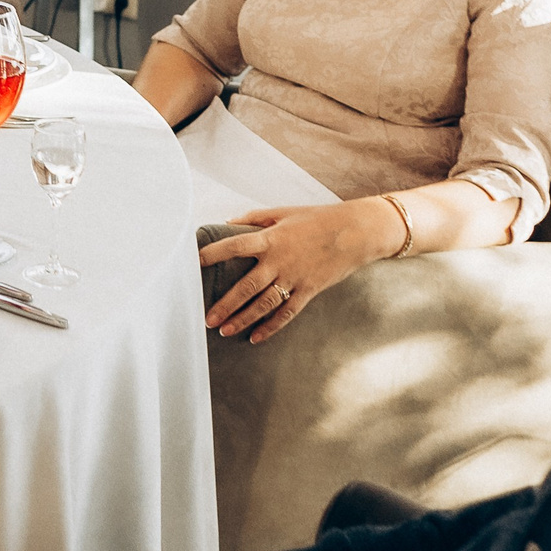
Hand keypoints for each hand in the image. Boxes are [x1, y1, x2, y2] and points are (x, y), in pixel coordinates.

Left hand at [197, 198, 400, 342]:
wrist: (356, 232)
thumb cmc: (317, 219)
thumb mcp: (283, 213)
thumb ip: (254, 218)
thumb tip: (228, 221)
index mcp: (270, 238)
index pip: (235, 246)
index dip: (214, 253)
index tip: (194, 263)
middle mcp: (280, 261)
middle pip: (247, 286)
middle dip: (225, 304)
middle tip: (207, 318)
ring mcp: (295, 278)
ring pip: (264, 304)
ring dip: (243, 319)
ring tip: (224, 330)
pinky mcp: (309, 291)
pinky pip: (287, 313)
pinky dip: (271, 327)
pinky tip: (255, 337)